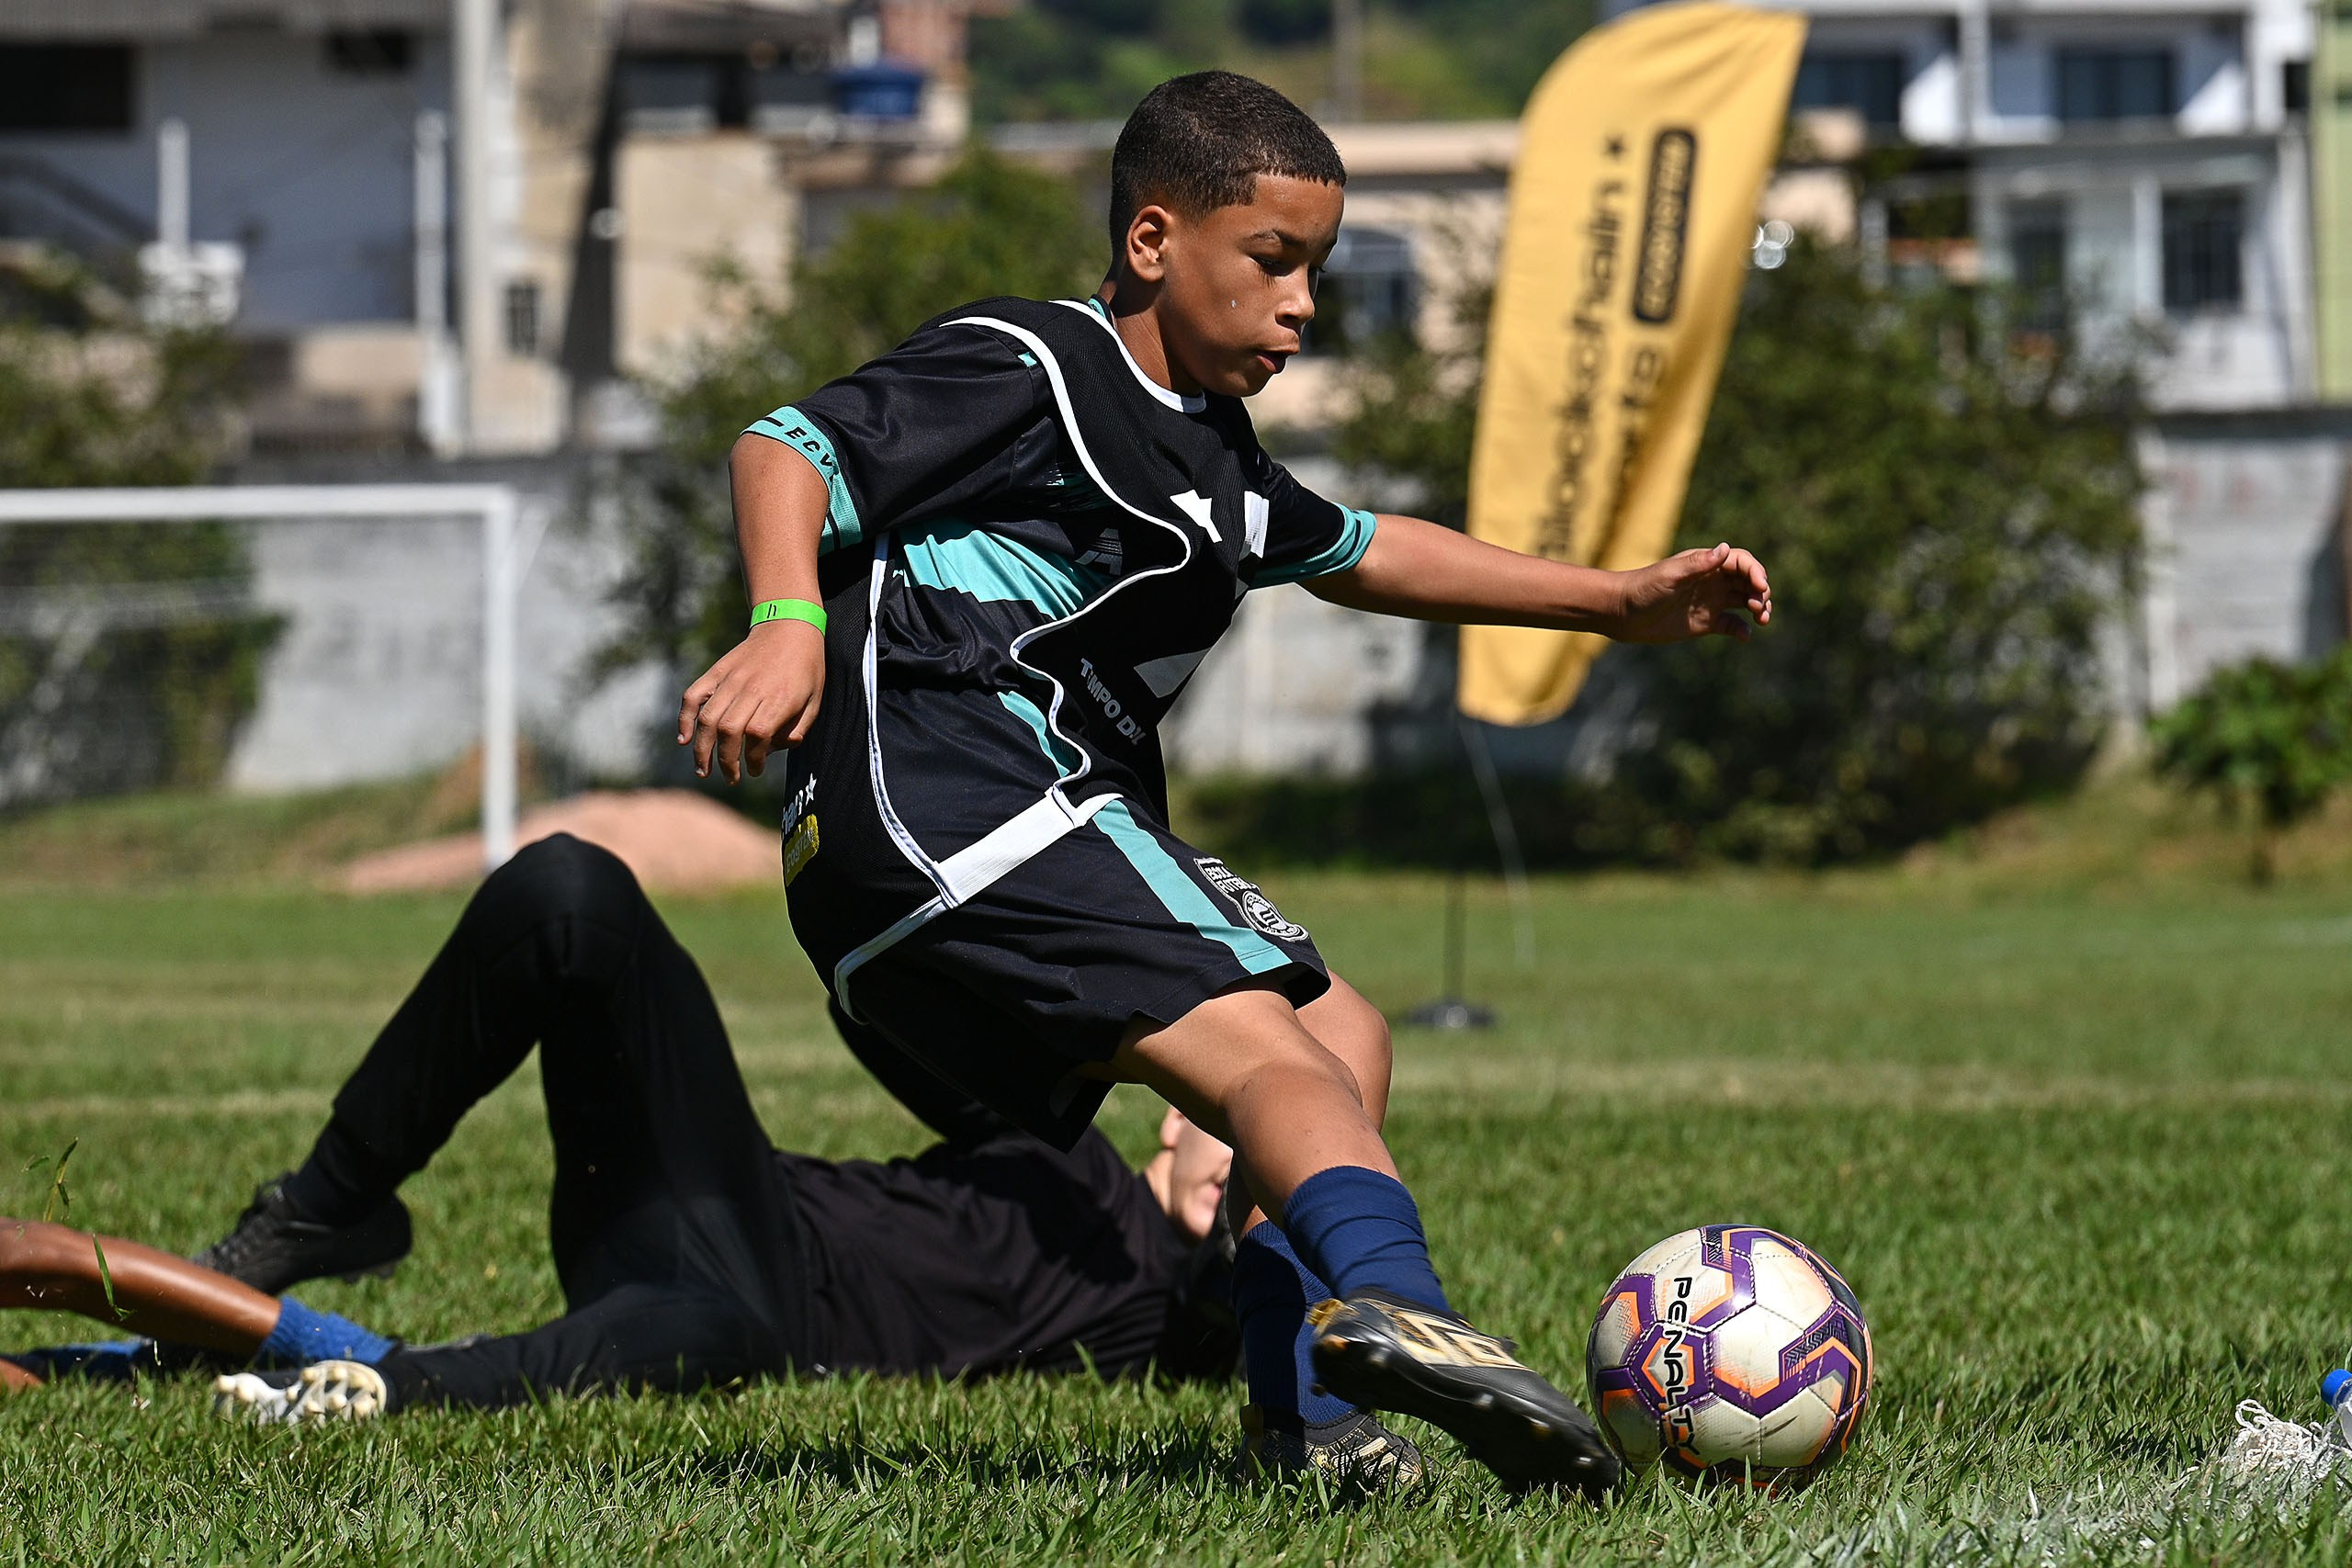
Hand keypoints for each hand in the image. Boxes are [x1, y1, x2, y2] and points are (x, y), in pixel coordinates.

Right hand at [677, 620, 823, 783]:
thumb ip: (797, 729)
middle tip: (729, 778)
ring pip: (708, 718)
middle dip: (725, 761)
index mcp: (779, 698)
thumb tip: (770, 751)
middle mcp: (751, 689)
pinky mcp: (717, 672)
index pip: (757, 735)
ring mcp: (731, 679)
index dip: (752, 758)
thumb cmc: (806, 668)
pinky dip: (684, 718)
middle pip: (729, 730)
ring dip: (702, 749)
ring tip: (703, 770)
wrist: (788, 627)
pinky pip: (693, 696)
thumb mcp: (814, 701)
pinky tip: (684, 739)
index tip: (754, 770)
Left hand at [1614, 543, 1772, 643]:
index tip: (1760, 586)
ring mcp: (1711, 601)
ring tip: (1762, 620)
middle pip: (1748, 581)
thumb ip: (1697, 564)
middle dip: (1761, 591)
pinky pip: (1732, 625)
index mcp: (1706, 564)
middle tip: (1760, 607)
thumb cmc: (1643, 589)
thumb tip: (1724, 549)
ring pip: (1746, 601)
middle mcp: (1713, 581)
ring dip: (1759, 608)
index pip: (1741, 562)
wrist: (1622, 613)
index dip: (1755, 571)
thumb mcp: (1670, 575)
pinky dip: (1742, 630)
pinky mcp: (1706, 623)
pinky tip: (1745, 636)